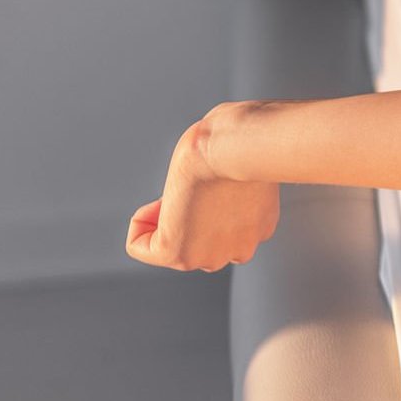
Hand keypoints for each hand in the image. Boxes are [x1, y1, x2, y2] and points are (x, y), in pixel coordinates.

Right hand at [126, 104, 279, 272]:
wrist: (232, 149)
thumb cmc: (242, 144)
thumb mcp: (247, 166)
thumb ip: (240, 180)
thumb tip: (221, 181)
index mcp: (261, 229)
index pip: (228, 228)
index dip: (211, 203)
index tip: (212, 181)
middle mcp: (239, 251)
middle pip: (203, 241)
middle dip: (191, 215)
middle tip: (195, 185)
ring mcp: (210, 256)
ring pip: (176, 247)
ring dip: (168, 220)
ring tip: (180, 191)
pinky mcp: (177, 254)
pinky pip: (141, 247)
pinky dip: (138, 224)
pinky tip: (157, 199)